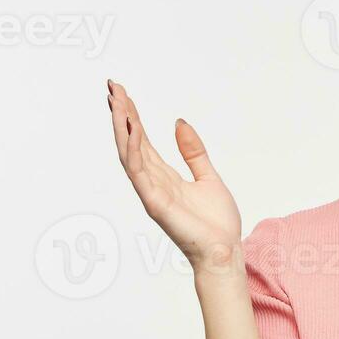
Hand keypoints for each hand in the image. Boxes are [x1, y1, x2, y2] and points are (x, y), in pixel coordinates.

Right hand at [106, 79, 241, 271]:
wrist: (225, 251)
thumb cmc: (217, 223)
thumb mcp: (208, 176)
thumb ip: (193, 152)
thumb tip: (179, 123)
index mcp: (164, 176)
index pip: (142, 141)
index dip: (132, 117)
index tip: (122, 93)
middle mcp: (152, 182)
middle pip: (131, 142)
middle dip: (121, 115)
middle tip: (112, 87)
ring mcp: (151, 192)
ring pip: (130, 153)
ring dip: (122, 127)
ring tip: (117, 101)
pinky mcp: (155, 203)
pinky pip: (140, 173)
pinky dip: (133, 150)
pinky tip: (131, 129)